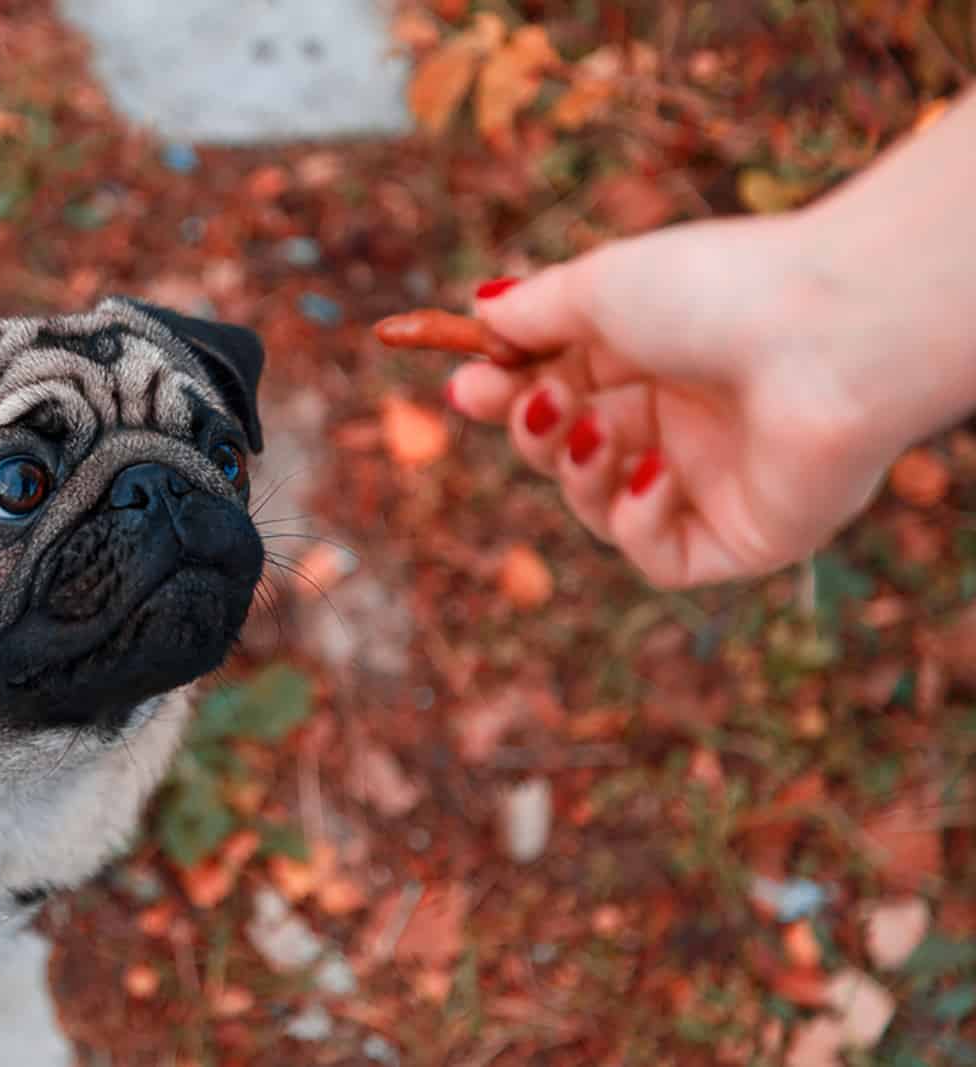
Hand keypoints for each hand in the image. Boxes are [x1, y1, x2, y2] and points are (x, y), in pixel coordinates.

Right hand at [392, 214, 905, 589]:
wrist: (830, 332)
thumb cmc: (719, 290)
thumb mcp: (600, 287)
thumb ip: (532, 310)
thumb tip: (478, 316)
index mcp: (658, 356)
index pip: (560, 388)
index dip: (507, 393)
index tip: (463, 383)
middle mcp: (685, 419)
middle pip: (569, 450)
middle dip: (530, 430)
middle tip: (522, 401)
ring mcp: (713, 480)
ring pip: (600, 507)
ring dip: (576, 473)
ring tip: (594, 431)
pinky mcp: (743, 537)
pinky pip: (660, 555)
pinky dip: (638, 519)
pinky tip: (655, 472)